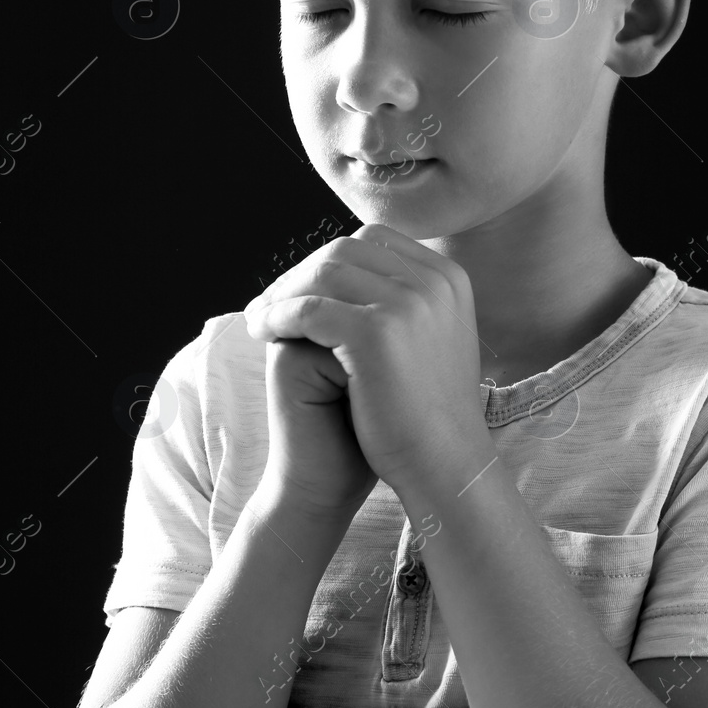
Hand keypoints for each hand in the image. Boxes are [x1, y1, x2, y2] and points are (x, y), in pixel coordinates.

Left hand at [244, 223, 491, 497]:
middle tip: (269, 303)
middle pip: (346, 251)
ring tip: (259, 319)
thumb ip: (406, 302)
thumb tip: (359, 274)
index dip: (328, 260)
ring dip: (283, 293)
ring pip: (323, 274)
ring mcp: (409, 303)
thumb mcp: (432, 340)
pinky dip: (278, 317)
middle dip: (301, 273)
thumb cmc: (429, 413)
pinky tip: (262, 333)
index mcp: (448, 277)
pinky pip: (308, 310)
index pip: (374, 241)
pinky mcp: (376, 332)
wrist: (447, 465)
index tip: (300, 289)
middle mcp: (434, 281)